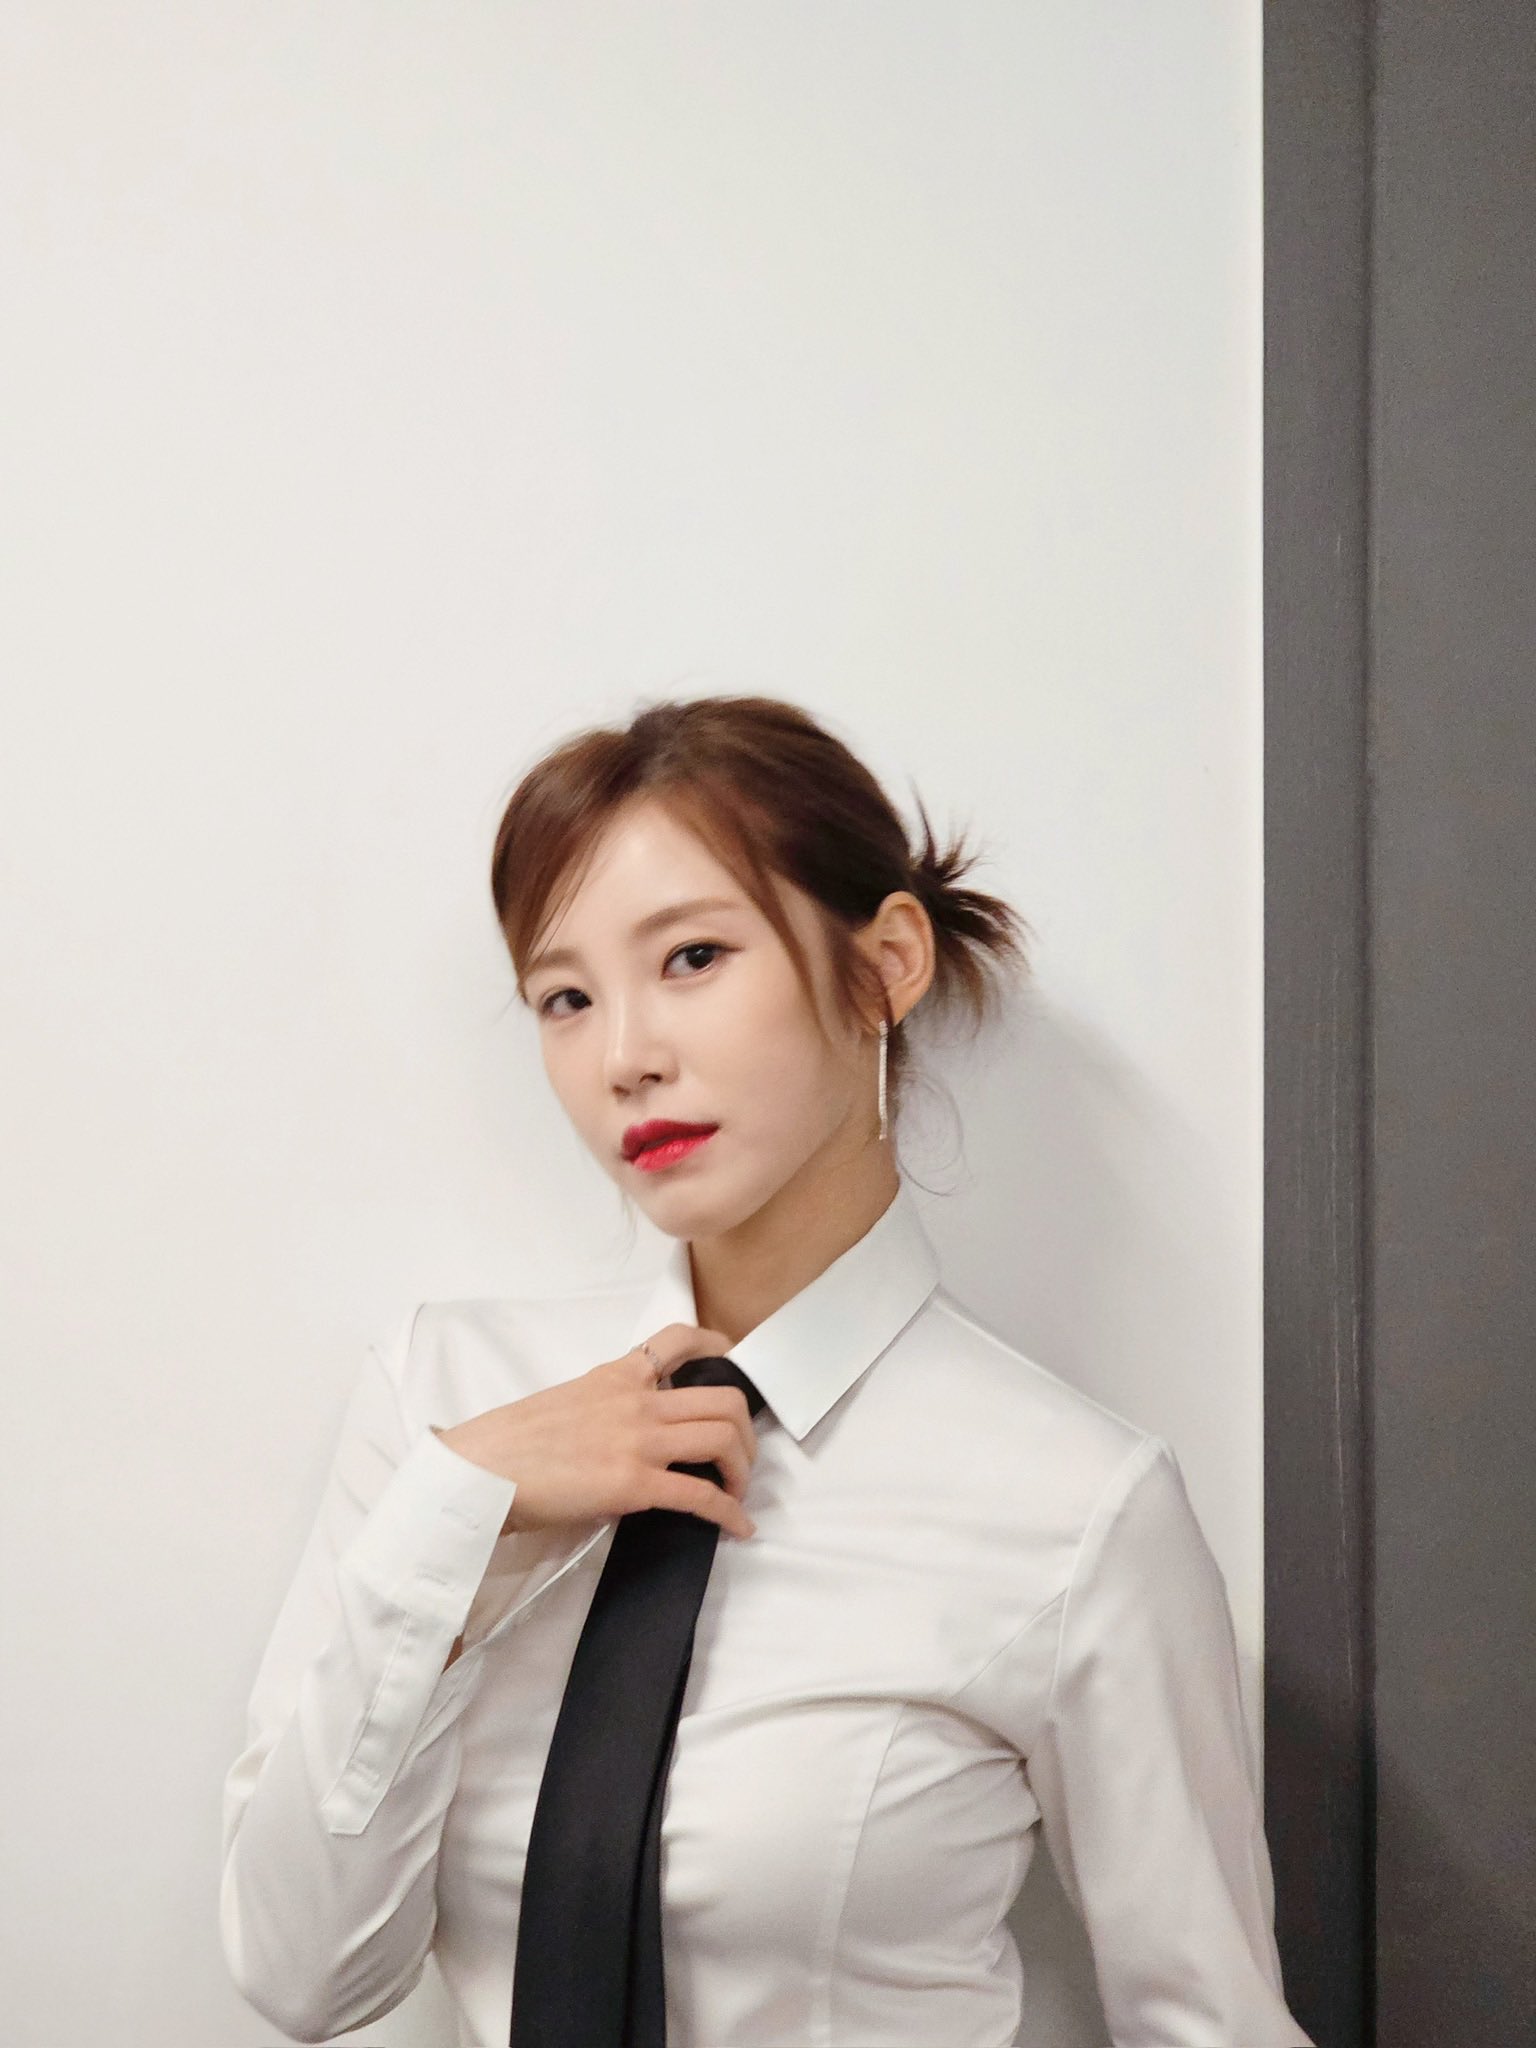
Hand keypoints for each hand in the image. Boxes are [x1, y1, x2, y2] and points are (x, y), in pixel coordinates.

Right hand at [433, 1323, 758, 1540]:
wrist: (482, 1470)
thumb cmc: (510, 1442)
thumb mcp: (567, 1401)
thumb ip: (607, 1406)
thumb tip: (631, 1435)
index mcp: (617, 1376)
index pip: (678, 1339)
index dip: (718, 1348)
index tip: (733, 1361)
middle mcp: (636, 1400)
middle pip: (723, 1399)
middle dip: (746, 1431)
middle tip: (741, 1457)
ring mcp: (638, 1440)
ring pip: (723, 1438)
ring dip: (743, 1469)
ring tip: (737, 1491)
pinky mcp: (633, 1483)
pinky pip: (701, 1495)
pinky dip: (729, 1513)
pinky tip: (737, 1527)